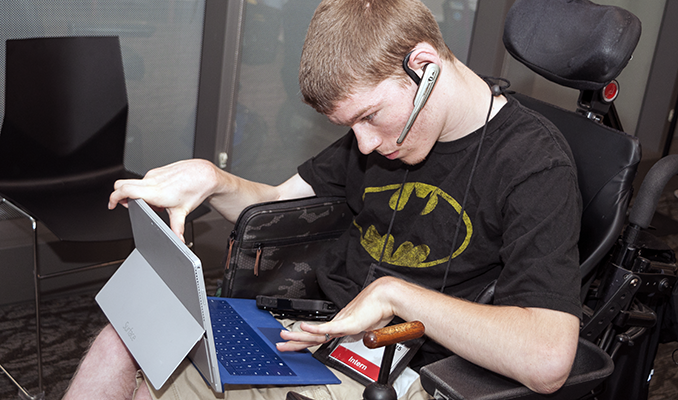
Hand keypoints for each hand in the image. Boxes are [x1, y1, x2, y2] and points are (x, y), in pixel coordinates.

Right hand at [109, 159, 218, 240]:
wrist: (204, 174)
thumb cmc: (194, 189)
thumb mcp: (183, 212)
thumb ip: (176, 229)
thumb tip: (177, 241)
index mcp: (154, 192)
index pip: (124, 190)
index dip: (113, 198)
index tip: (112, 205)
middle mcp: (151, 181)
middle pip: (121, 184)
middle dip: (120, 196)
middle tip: (129, 205)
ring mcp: (154, 174)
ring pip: (134, 183)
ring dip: (136, 193)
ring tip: (154, 203)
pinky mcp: (157, 171)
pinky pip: (144, 179)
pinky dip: (146, 188)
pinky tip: (160, 195)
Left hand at [276, 277, 397, 351]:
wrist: (386, 297)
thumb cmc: (378, 309)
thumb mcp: (365, 328)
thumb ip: (359, 333)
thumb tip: (359, 339)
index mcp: (340, 325)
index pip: (318, 337)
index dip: (304, 341)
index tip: (293, 344)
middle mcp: (337, 323)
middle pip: (312, 335)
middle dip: (295, 340)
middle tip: (280, 342)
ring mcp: (341, 322)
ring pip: (315, 332)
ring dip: (298, 335)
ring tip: (284, 336)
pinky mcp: (348, 322)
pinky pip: (329, 327)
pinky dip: (315, 328)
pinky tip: (304, 327)